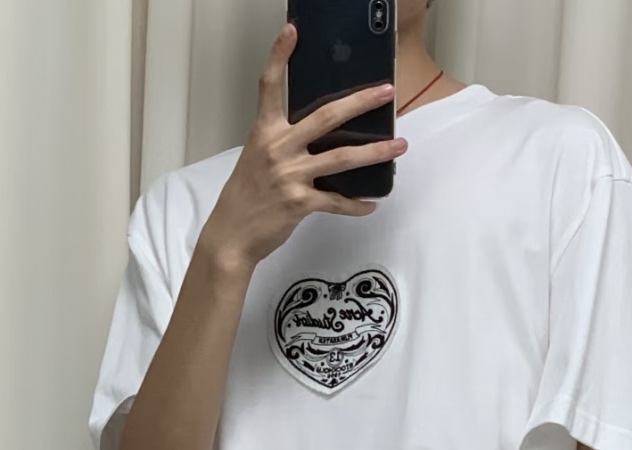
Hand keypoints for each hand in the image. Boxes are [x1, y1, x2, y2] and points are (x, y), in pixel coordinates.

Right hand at [201, 25, 406, 274]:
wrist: (233, 235)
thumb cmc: (246, 197)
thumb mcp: (257, 158)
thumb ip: (284, 143)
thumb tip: (317, 136)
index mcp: (265, 132)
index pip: (270, 86)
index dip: (279, 56)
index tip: (292, 31)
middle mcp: (278, 149)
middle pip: (326, 117)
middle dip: (360, 102)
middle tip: (386, 92)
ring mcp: (290, 176)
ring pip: (342, 158)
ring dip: (375, 152)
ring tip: (399, 146)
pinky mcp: (300, 203)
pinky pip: (337, 202)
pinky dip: (356, 205)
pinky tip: (371, 203)